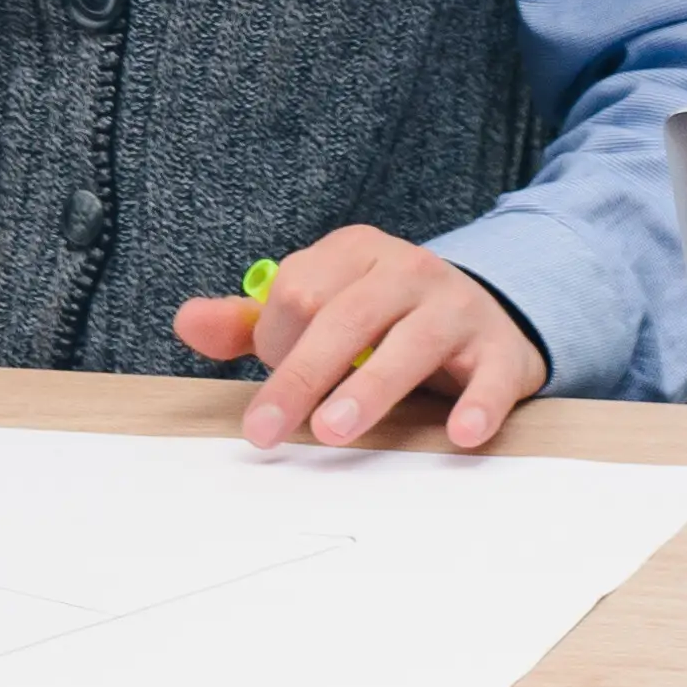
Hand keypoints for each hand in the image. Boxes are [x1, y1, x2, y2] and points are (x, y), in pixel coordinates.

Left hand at [171, 224, 548, 451]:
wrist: (485, 314)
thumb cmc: (385, 318)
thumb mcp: (321, 305)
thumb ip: (254, 320)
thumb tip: (186, 323)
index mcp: (355, 252)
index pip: (299, 292)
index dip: (276, 345)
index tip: (277, 383)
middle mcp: (406, 270)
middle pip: (342, 317)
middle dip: (299, 376)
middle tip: (266, 430)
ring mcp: (457, 307)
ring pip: (409, 344)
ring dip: (369, 389)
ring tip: (334, 430)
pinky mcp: (500, 350)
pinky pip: (491, 377)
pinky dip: (477, 405)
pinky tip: (458, 433)